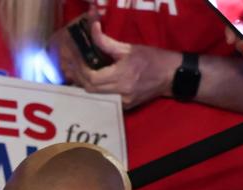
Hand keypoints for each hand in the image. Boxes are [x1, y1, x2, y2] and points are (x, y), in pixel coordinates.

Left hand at [57, 21, 176, 108]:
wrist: (171, 76)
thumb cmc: (153, 59)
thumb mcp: (129, 48)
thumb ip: (107, 42)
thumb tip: (91, 29)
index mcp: (122, 76)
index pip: (92, 78)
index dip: (80, 68)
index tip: (75, 56)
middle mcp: (120, 92)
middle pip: (89, 88)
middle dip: (77, 75)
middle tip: (70, 62)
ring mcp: (122, 102)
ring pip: (94, 95)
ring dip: (82, 83)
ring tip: (75, 69)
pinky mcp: (124, 106)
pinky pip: (102, 98)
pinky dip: (93, 89)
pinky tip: (87, 79)